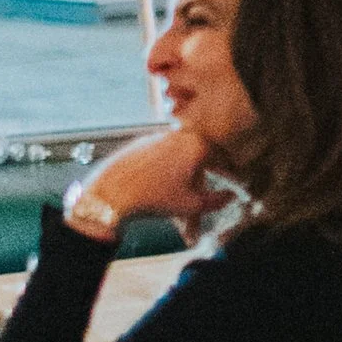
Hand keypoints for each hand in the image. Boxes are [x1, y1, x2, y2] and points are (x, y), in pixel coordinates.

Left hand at [73, 126, 220, 234]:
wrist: (112, 193)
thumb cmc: (153, 198)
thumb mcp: (191, 206)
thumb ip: (216, 200)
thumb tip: (228, 196)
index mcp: (196, 144)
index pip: (222, 156)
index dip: (228, 172)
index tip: (229, 183)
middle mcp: (178, 135)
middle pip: (199, 153)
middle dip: (202, 173)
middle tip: (199, 192)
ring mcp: (157, 136)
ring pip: (179, 153)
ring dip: (182, 171)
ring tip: (175, 193)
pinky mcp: (140, 142)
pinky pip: (160, 154)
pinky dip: (164, 167)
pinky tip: (156, 185)